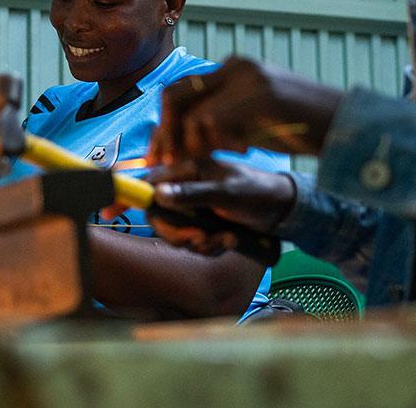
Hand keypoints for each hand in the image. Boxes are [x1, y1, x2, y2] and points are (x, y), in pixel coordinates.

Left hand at [146, 56, 341, 164]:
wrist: (344, 122)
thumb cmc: (300, 127)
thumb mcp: (253, 119)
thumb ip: (221, 120)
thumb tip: (182, 138)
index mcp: (233, 68)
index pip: (180, 90)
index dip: (164, 124)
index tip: (158, 154)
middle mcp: (237, 67)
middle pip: (175, 95)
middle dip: (165, 134)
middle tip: (164, 165)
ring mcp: (250, 79)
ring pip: (194, 115)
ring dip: (193, 147)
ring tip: (212, 162)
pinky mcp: (263, 96)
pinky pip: (218, 124)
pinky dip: (219, 146)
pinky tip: (243, 151)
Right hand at [146, 159, 295, 255]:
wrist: (282, 209)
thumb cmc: (256, 192)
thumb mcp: (226, 193)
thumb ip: (192, 194)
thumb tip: (158, 193)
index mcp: (188, 169)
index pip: (150, 182)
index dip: (139, 200)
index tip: (134, 218)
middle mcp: (187, 187)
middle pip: (160, 215)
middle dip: (178, 233)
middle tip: (200, 238)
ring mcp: (195, 207)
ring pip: (178, 232)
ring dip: (200, 242)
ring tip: (226, 238)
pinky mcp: (205, 224)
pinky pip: (195, 241)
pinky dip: (211, 246)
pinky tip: (231, 240)